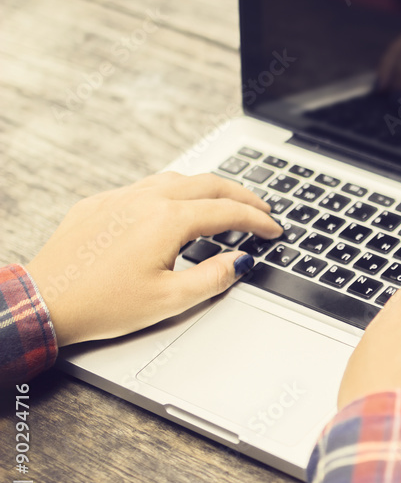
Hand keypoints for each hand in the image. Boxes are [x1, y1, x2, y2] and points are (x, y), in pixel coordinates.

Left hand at [26, 172, 281, 345]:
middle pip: (208, 184)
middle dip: (241, 195)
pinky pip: (147, 186)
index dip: (257, 220)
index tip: (274, 229)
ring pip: (177, 178)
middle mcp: (145, 200)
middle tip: (262, 209)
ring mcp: (120, 197)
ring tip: (226, 204)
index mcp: (167, 221)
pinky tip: (177, 208)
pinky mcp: (100, 204)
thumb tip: (241, 260)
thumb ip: (214, 277)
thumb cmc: (103, 304)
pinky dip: (175, 191)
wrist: (45, 301)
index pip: (227, 212)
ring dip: (209, 188)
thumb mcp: (170, 300)